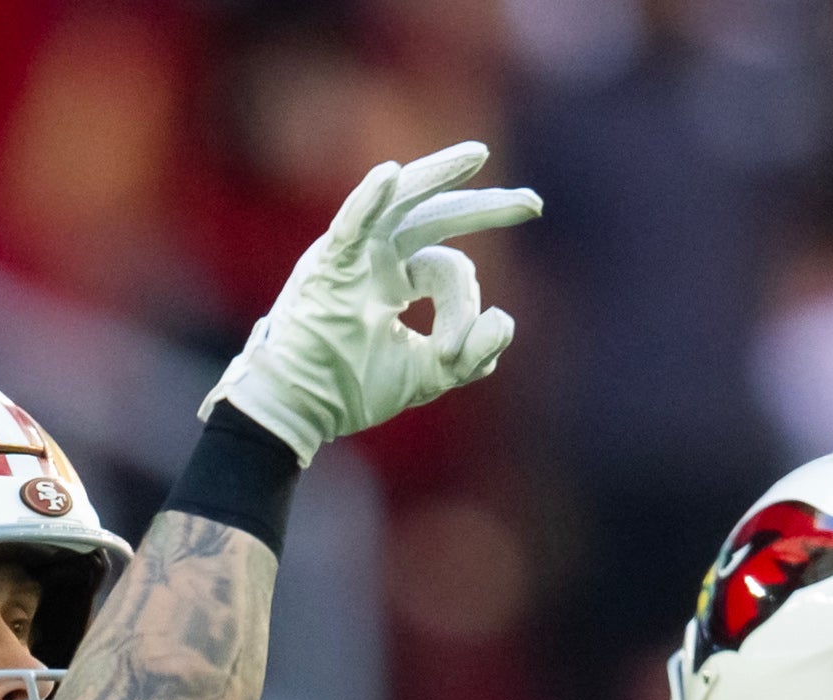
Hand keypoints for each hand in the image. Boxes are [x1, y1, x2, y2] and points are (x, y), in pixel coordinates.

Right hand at [203, 142, 539, 464]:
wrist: (297, 409)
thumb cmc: (349, 389)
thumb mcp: (425, 375)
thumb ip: (470, 355)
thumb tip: (506, 322)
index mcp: (397, 279)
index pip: (451, 272)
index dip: (465, 309)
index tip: (458, 354)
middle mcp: (377, 258)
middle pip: (437, 218)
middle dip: (486, 208)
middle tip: (534, 205)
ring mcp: (352, 257)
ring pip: (401, 204)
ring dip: (437, 176)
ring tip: (477, 157)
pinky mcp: (326, 265)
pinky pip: (350, 226)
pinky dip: (368, 200)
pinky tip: (391, 175)